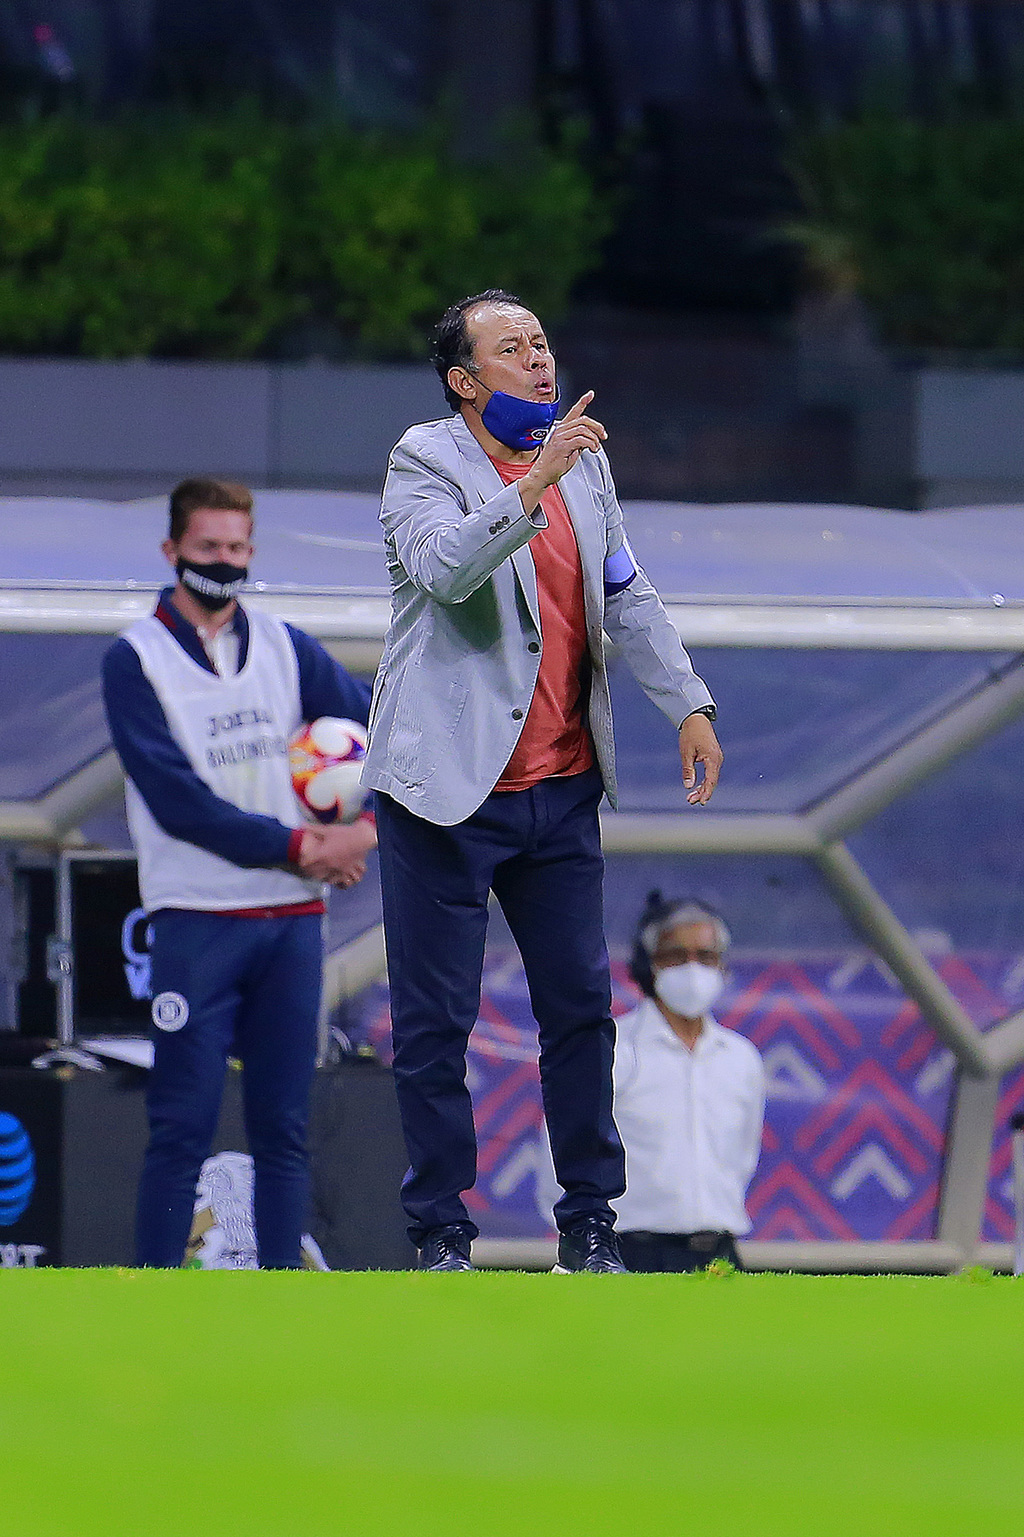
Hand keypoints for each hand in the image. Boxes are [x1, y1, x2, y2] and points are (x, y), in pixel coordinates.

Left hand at [298, 819, 376, 886]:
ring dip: (325, 879)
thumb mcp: (328, 830)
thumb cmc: (345, 833)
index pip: (307, 863)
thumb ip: (314, 829)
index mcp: (323, 854)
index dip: (303, 863)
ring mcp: (340, 869)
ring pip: (330, 880)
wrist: (363, 837)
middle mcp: (330, 864)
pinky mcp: (350, 870)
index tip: (302, 862)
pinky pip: (345, 881)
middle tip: (310, 870)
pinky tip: (340, 881)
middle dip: (311, 873)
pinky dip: (342, 883)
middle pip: (316, 874)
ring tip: (323, 877)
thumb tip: (303, 825)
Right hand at [519, 391, 606, 509]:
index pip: (573, 412)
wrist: (543, 475)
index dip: (583, 402)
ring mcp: (560, 437)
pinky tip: (592, 449)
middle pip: (583, 420)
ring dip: (594, 438)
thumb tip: (590, 439)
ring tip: (596, 447)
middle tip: (603, 435)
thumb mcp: (571, 451)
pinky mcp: (561, 445)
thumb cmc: (554, 465)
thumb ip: (580, 442)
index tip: (590, 394)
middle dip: (597, 427)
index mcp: (562, 430)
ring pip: (583, 429)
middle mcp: (560, 430)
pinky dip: (591, 444)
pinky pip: (581, 439)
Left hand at [679, 713, 722, 805]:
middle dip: (702, 793)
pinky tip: (697, 788)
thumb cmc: (690, 734)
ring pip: (712, 778)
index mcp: (712, 758)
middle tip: (690, 801)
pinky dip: (705, 781)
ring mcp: (717, 758)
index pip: (711, 780)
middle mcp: (718, 759)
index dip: (706, 792)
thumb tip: (688, 786)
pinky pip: (711, 773)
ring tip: (691, 797)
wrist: (696, 719)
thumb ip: (688, 770)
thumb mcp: (686, 752)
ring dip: (703, 788)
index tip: (701, 801)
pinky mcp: (714, 758)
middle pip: (712, 781)